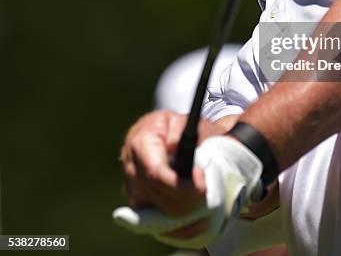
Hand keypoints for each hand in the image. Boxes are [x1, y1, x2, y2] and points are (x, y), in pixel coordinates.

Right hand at [114, 135, 263, 249]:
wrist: (159, 132)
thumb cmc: (173, 127)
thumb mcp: (181, 120)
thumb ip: (179, 128)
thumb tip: (173, 145)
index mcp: (139, 143)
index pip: (155, 173)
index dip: (178, 185)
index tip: (200, 184)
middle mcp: (131, 167)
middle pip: (157, 196)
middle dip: (186, 199)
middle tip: (206, 190)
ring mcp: (131, 186)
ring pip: (155, 212)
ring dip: (182, 212)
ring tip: (202, 200)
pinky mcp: (136, 201)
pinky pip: (153, 222)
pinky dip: (176, 224)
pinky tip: (196, 219)